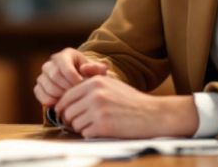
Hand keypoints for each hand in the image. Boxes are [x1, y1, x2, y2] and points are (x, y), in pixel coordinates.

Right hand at [34, 48, 108, 106]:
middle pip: (53, 74)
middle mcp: (52, 63)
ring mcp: (44, 75)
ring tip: (69, 100)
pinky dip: (48, 99)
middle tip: (76, 95)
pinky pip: (38, 91)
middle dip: (65, 87)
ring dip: (57, 94)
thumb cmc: (92, 78)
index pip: (63, 63)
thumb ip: (96, 68)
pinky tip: (59, 104)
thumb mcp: (98, 72)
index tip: (81, 86)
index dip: (71, 76)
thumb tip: (84, 68)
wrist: (84, 87)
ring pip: (45, 84)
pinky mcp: (39, 86)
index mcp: (66, 55)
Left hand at [54, 77, 198, 138]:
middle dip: (71, 121)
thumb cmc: (131, 101)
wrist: (153, 114)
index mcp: (94, 82)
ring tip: (94, 126)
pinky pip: (85, 134)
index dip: (64, 109)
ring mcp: (98, 110)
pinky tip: (101, 131)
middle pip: (67, 112)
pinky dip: (91, 135)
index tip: (67, 115)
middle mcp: (94, 94)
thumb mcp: (111, 83)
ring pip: (75, 124)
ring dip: (81, 128)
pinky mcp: (104, 126)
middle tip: (80, 124)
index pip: (66, 97)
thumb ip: (90, 84)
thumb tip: (66, 94)